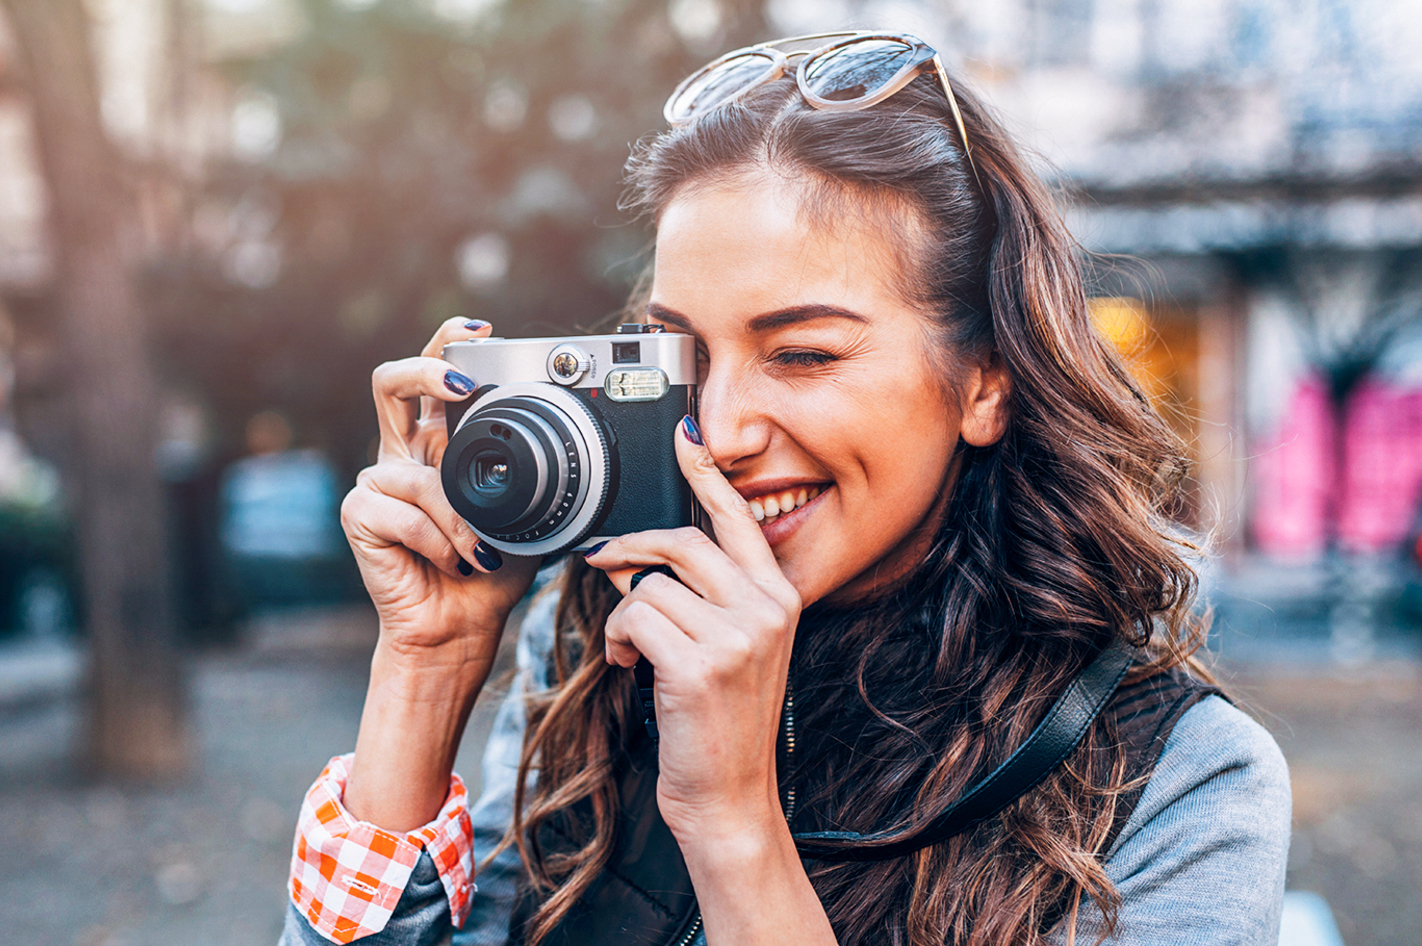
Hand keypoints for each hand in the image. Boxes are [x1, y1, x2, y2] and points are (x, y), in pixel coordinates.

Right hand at [341, 317, 538, 672]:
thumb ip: (538, 480)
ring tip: (481, 551)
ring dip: (458, 518)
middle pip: (389, 382)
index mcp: (441, 444)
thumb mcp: (527, 516)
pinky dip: (440, 543)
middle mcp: (406, 455)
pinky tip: (456, 563)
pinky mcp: (360, 516)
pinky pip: (404, 514)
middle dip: (426, 369)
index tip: (485, 331)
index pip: (434, 375)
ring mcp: (378, 484)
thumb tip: (586, 453)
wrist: (459, 626)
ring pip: (415, 471)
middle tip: (463, 383)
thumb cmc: (492, 570)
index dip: (449, 343)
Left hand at [584, 417, 801, 842]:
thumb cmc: (722, 722)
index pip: (737, 518)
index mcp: (779, 598)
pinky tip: (627, 665)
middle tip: (605, 565)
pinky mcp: (700, 663)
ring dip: (624, 615)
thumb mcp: (736, 649)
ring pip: (650, 583)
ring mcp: (737, 636)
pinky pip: (634, 617)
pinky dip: (617, 639)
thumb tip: (642, 551)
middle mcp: (766, 609)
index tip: (685, 436)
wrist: (729, 795)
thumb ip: (709, 596)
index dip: (706, 474)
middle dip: (631, 550)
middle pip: (681, 541)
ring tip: (631, 648)